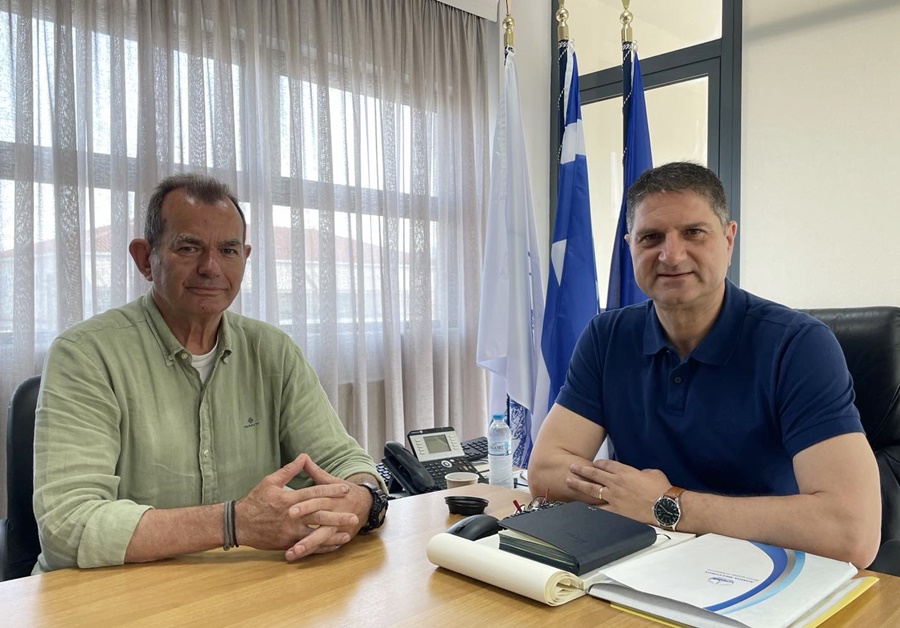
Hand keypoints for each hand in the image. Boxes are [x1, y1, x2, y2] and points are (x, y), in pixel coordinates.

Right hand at [235, 454, 361, 560]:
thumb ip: (289, 470)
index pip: (314, 493)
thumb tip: (303, 456)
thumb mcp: (270, 481)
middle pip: (319, 515)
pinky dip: (320, 547)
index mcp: (289, 499)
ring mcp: (289, 531)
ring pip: (315, 534)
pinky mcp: (286, 543)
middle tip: (354, 515)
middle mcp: (292, 516)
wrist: (239, 523)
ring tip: (348, 534)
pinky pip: (307, 546)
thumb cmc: (255, 500)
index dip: (331, 490)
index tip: (345, 489)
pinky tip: (332, 546)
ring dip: (332, 534)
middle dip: (338, 516)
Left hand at [287, 457, 374, 556]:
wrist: (366, 503)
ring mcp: (339, 528)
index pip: (317, 502)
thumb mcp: (331, 481)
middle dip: (305, 533)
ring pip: (322, 539)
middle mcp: (336, 515)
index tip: (290, 511)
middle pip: (320, 525)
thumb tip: (303, 457)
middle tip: (290, 540)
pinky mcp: (340, 538)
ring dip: (307, 547)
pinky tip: (301, 557)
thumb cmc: (344, 492)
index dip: (305, 506)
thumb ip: (316, 472)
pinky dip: (315, 552)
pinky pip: (327, 547)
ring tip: (291, 554)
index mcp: (333, 499)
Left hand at [566, 459, 671, 523]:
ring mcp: (614, 497)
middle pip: (594, 474)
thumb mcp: (652, 473)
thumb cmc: (662, 489)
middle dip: (581, 470)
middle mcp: (616, 482)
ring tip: (569, 481)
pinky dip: (590, 507)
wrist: (665, 505)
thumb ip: (641, 472)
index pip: (607, 464)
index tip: (593, 464)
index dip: (598, 464)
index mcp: (625, 472)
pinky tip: (581, 506)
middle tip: (572, 467)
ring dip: (579, 484)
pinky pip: (599, 509)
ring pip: (592, 488)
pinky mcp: (616, 511)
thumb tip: (640, 475)